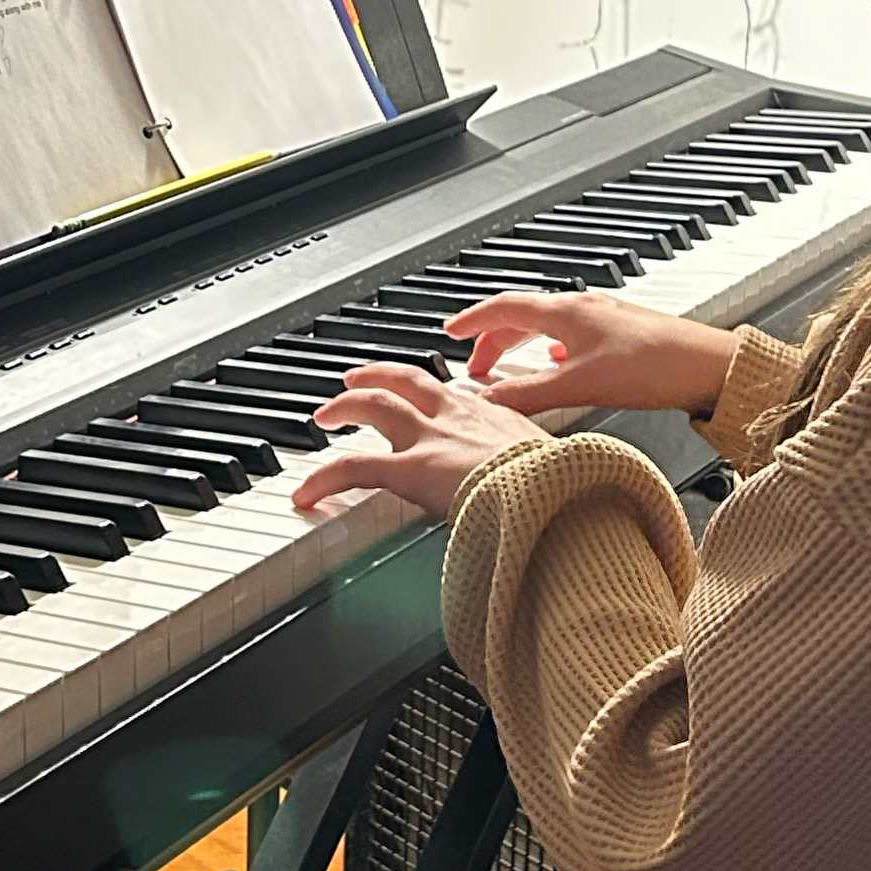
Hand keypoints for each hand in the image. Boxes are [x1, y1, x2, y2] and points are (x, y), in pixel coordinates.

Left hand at [291, 363, 547, 521]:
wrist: (556, 494)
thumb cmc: (563, 488)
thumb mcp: (557, 467)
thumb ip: (542, 471)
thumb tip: (556, 494)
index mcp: (495, 416)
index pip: (455, 395)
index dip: (433, 394)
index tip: (423, 397)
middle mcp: (458, 417)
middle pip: (408, 380)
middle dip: (379, 376)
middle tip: (356, 378)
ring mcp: (431, 439)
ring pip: (374, 406)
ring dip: (345, 406)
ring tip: (325, 414)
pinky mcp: (410, 468)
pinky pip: (353, 466)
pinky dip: (323, 478)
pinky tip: (306, 494)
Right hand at [443, 291, 737, 422]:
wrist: (712, 366)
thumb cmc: (656, 366)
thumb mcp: (582, 386)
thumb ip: (532, 394)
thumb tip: (491, 400)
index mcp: (567, 312)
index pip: (504, 308)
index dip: (472, 321)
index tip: (451, 331)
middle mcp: (584, 308)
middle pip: (523, 317)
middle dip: (493, 339)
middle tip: (475, 364)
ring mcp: (604, 318)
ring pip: (548, 325)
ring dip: (522, 345)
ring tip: (511, 368)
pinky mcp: (623, 334)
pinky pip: (573, 336)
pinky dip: (552, 350)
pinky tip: (561, 366)